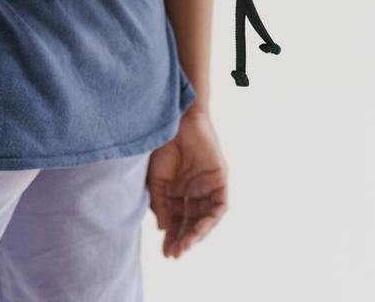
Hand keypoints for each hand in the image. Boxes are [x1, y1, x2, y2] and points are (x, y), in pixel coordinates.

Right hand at [145, 109, 227, 257]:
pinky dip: (210, 221)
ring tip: (185, 246)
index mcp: (176, 190)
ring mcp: (207, 186)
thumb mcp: (155, 179)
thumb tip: (164, 229)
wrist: (173, 120)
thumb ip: (160, 204)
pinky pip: (219, 207)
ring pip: (206, 219)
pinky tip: (198, 231)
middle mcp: (193, 191)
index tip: (165, 252)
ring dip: (196, 234)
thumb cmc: (161, 145)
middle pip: (191, 222)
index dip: (172, 236)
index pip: (177, 220)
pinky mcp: (220, 180)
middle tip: (174, 253)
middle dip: (183, 239)